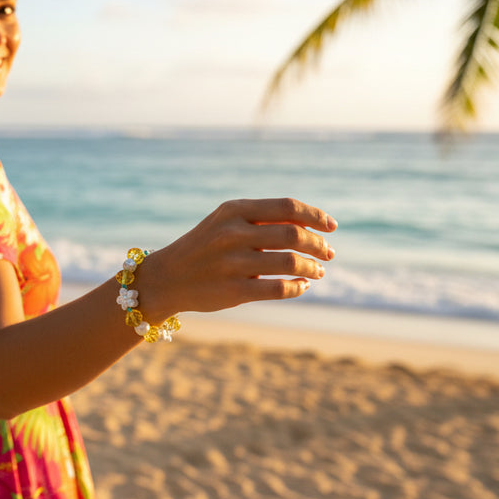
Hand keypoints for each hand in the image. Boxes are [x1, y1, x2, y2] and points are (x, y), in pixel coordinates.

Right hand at [136, 198, 336, 318]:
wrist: (167, 277)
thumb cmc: (207, 247)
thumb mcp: (227, 222)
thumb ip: (263, 219)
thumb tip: (313, 227)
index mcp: (234, 210)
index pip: (287, 207)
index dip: (315, 216)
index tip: (332, 227)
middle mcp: (232, 233)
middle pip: (294, 235)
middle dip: (318, 245)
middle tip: (329, 253)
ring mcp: (232, 263)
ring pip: (290, 263)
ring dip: (312, 268)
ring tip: (318, 272)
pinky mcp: (232, 291)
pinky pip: (278, 288)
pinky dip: (297, 287)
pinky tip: (302, 286)